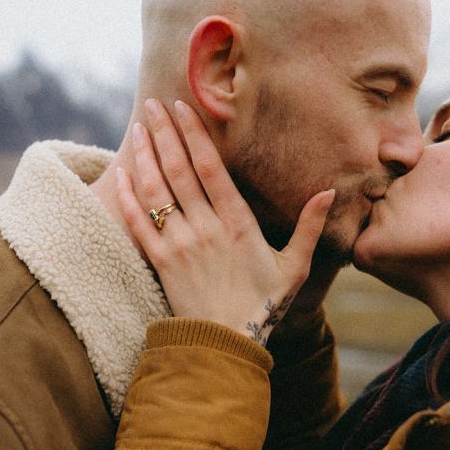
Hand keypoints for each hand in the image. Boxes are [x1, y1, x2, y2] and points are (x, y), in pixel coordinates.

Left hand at [117, 99, 334, 344]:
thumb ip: (308, 227)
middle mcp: (205, 228)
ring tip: (140, 127)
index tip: (182, 107)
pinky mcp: (160, 263)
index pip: (210, 168)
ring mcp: (179, 245)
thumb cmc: (263, 306)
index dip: (194, 135)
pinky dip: (127, 196)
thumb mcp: (294, 268)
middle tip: (154, 104)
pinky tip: (121, 174)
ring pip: (156, 191)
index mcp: (237, 224)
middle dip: (165, 133)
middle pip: (179, 170)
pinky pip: (137, 223)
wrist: (227, 345)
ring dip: (146, 156)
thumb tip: (329, 192)